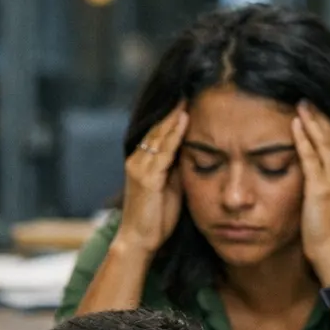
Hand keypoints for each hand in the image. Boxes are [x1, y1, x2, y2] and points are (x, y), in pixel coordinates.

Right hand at [117, 104, 188, 256]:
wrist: (140, 241)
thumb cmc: (156, 218)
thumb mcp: (170, 188)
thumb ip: (176, 169)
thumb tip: (192, 152)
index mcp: (142, 162)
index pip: (158, 133)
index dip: (171, 116)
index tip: (187, 98)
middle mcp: (137, 160)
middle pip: (157, 128)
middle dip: (173, 109)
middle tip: (189, 88)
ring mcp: (140, 168)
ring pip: (159, 135)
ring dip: (175, 116)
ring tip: (188, 97)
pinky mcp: (146, 178)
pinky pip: (163, 151)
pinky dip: (174, 134)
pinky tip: (184, 119)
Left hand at [293, 102, 329, 283]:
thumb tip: (320, 175)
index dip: (329, 125)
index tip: (317, 111)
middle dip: (321, 116)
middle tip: (306, 99)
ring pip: (325, 142)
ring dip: (313, 121)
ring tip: (300, 104)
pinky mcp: (321, 188)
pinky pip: (311, 157)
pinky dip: (303, 139)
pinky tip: (295, 125)